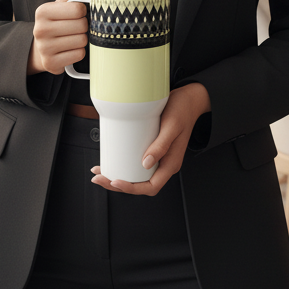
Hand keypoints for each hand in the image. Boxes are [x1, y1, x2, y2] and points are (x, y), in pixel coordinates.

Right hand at [27, 0, 88, 75]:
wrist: (41, 46)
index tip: (77, 14)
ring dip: (82, 39)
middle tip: (76, 27)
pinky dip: (79, 52)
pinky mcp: (51, 63)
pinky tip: (70, 49)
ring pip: (82, 41)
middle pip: (82, 25)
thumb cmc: (56, 21)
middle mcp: (40, 30)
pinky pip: (79, 54)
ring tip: (73, 38)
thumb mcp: (63, 3)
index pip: (78, 9)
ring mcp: (44, 48)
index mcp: (42, 11)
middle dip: (84, 26)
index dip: (82, 11)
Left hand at [91, 82, 210, 196]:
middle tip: (100, 178)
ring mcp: (158, 157)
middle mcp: (164, 163)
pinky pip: (136, 163)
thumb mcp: (172, 126)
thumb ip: (161, 145)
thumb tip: (146, 163)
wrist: (188, 100)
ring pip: (136, 175)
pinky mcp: (152, 149)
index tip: (116, 181)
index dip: (132, 188)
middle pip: (140, 184)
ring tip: (100, 172)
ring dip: (118, 176)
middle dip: (118, 185)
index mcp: (171, 163)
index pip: (151, 186)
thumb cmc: (183, 110)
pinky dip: (123, 164)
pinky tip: (111, 160)